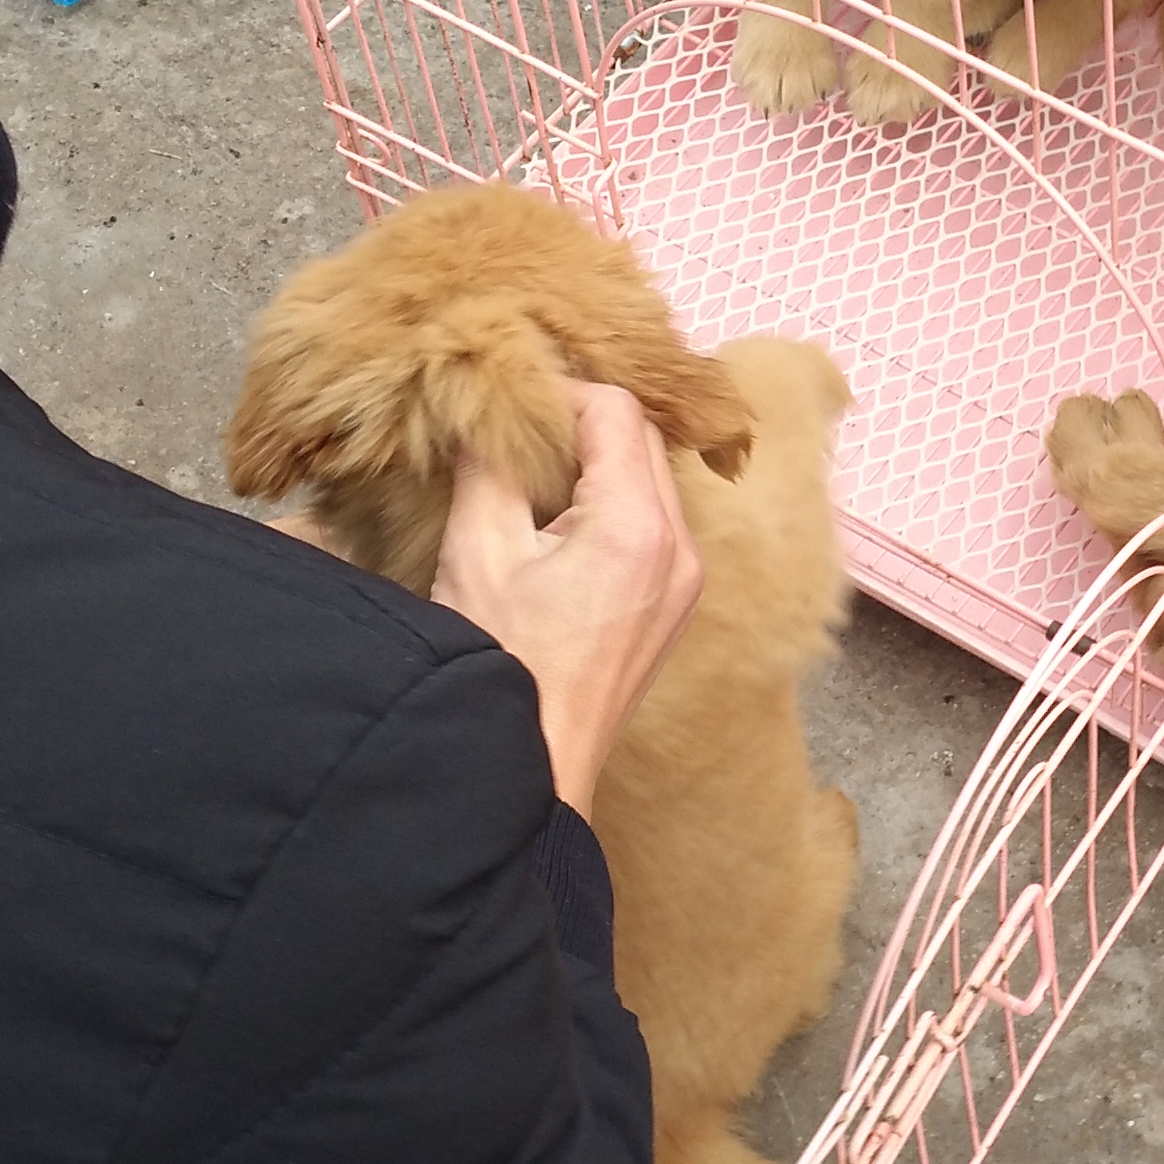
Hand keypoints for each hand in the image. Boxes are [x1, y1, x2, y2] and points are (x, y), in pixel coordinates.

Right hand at [429, 383, 701, 820]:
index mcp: (640, 527)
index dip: (560, 395)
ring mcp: (685, 583)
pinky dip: (609, 509)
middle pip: (641, 440)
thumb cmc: (502, 666)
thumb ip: (489, 466)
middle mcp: (681, 550)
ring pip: (649, 481)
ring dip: (594, 468)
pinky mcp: (672, 609)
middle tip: (514, 441)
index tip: (508, 408)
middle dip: (579, 428)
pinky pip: (652, 527)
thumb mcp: (479, 549)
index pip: (617, 410)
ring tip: (528, 488)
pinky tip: (552, 534)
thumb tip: (487, 413)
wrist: (534, 769)